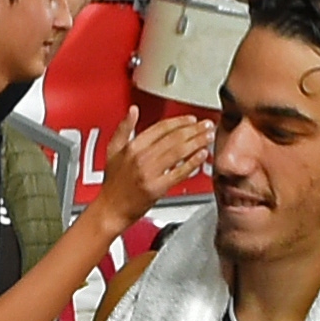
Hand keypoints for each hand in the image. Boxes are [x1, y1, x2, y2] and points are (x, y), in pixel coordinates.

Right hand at [93, 109, 209, 229]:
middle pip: (173, 138)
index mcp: (132, 146)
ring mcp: (149, 173)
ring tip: (208, 136)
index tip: (191, 119)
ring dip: (197, 142)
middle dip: (194, 129)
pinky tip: (202, 155)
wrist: (110, 210)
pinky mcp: (156, 188)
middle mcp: (141, 157)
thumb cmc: (113, 183)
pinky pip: (179, 172)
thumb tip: (133, 110)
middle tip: (207, 125)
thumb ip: (124, 128)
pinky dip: (192, 163)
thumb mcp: (112, 150)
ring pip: (178, 152)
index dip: (179, 121)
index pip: (161, 128)